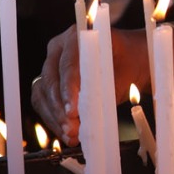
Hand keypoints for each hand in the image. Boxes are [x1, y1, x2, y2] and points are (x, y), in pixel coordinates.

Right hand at [33, 25, 149, 144]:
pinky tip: (66, 134)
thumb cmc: (131, 63)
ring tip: (70, 136)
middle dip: (60, 109)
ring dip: (54, 117)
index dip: (68, 90)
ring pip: (42, 93)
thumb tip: (87, 112)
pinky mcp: (49, 81)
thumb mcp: (125, 74)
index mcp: (76, 37)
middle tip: (72, 129)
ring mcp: (51, 65)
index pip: (67, 65)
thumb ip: (106, 88)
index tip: (73, 112)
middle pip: (50, 80)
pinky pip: (43, 101)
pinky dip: (53, 119)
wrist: (132, 61)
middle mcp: (58, 49)